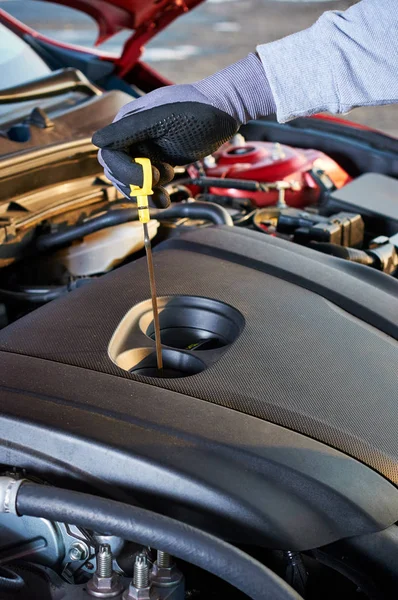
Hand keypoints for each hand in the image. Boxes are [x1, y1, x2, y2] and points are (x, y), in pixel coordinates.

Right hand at [92, 53, 274, 206]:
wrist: (225, 111)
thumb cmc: (196, 110)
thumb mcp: (162, 120)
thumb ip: (129, 130)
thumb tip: (95, 141)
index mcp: (127, 122)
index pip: (109, 154)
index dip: (125, 171)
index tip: (151, 177)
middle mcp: (132, 136)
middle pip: (117, 170)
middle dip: (135, 184)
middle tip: (158, 187)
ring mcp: (146, 149)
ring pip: (133, 180)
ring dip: (146, 192)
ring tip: (165, 197)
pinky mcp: (160, 159)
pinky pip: (149, 182)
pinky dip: (155, 194)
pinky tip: (167, 200)